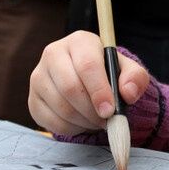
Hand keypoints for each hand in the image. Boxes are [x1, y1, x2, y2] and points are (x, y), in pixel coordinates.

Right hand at [28, 30, 148, 136]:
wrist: (89, 83)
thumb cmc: (110, 74)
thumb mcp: (129, 71)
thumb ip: (135, 78)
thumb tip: (128, 93)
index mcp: (79, 41)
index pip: (87, 66)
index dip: (99, 91)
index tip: (110, 111)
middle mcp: (53, 54)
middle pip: (70, 87)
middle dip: (92, 110)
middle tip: (107, 121)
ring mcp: (39, 76)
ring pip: (61, 107)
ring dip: (84, 121)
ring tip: (97, 120)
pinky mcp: (33, 99)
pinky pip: (50, 121)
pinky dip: (71, 128)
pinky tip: (82, 123)